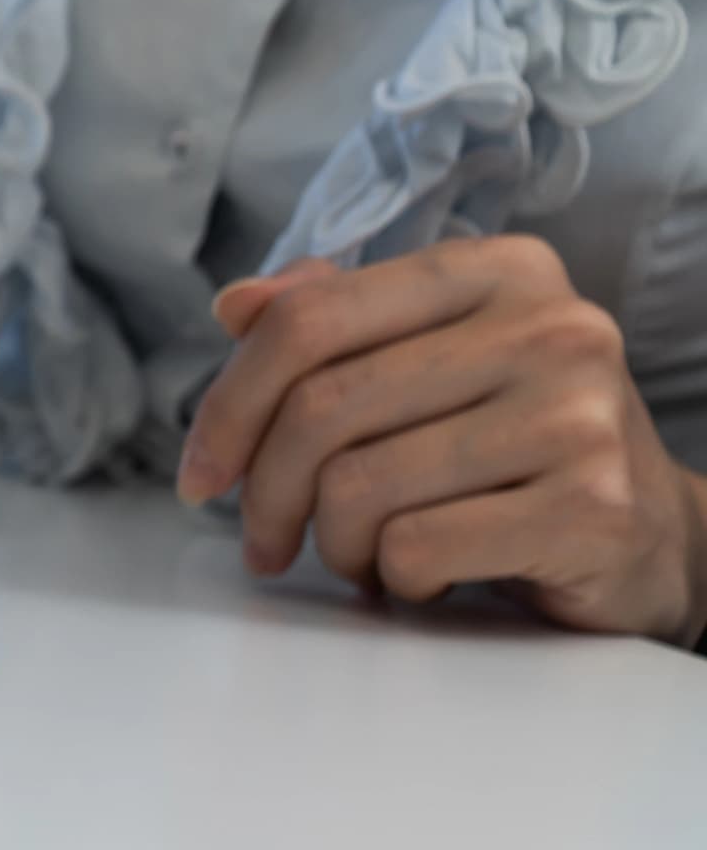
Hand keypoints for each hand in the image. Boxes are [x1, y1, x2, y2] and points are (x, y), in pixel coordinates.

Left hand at [175, 236, 706, 642]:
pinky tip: (428, 577)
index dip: (226, 406)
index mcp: (500, 270)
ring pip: (357, 487)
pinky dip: (393, 579)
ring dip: (334, 545)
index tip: (201, 475)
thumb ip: (336, 325)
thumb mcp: (430, 365)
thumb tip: (234, 304)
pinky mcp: (591, 507)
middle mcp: (551, 327)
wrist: (649, 536)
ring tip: (364, 557)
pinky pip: (414, 549)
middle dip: (265, 495)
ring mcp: (579, 415)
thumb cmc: (511, 448)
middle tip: (267, 543)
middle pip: (320, 409)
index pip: (308, 321)